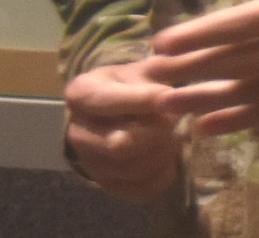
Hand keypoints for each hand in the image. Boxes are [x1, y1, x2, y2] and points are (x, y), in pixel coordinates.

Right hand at [63, 59, 180, 205]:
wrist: (120, 111)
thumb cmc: (136, 83)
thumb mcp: (147, 67)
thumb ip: (166, 70)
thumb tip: (182, 83)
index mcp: (81, 94)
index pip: (109, 103)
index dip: (143, 100)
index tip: (170, 95)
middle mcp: (77, 132)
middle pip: (121, 144)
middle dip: (157, 132)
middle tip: (174, 118)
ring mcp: (89, 163)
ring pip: (133, 168)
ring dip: (163, 151)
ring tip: (172, 133)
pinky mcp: (107, 185)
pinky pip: (141, 190)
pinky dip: (163, 174)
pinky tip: (168, 155)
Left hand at [147, 0, 258, 135]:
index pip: (237, 25)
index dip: (196, 35)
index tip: (160, 43)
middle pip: (235, 63)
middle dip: (189, 71)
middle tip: (150, 77)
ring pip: (249, 94)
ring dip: (204, 102)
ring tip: (167, 107)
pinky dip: (238, 122)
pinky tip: (207, 125)